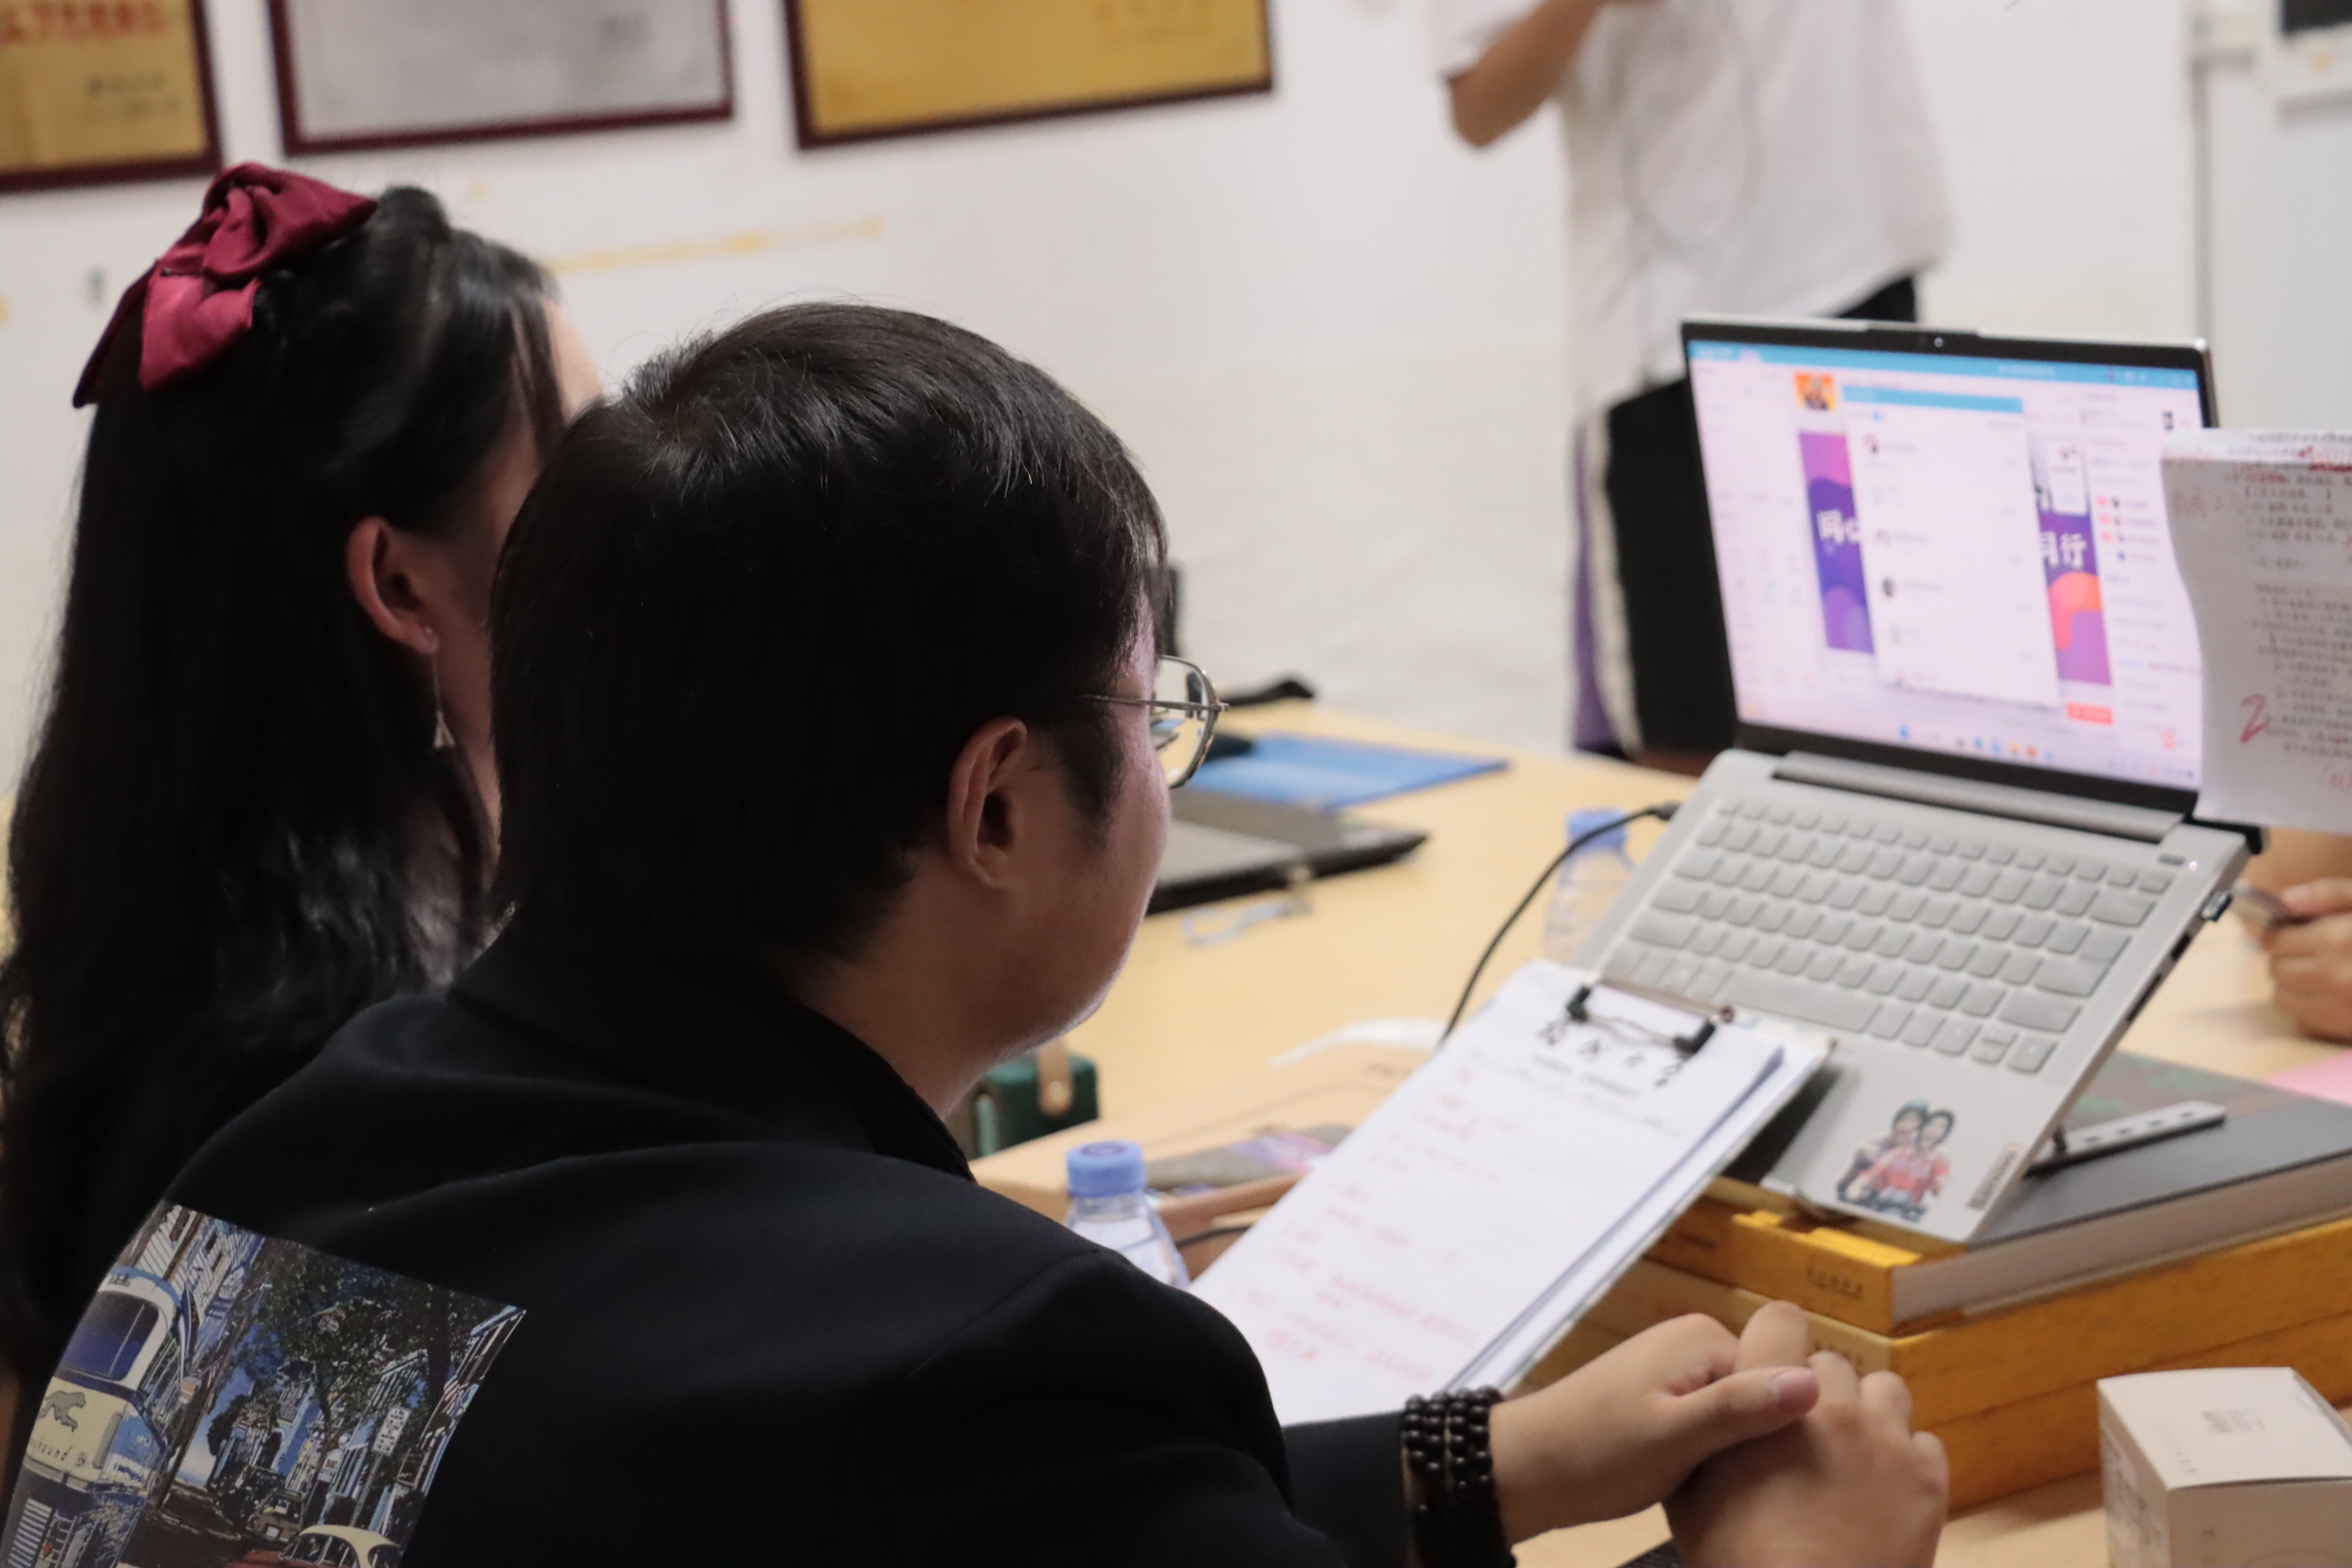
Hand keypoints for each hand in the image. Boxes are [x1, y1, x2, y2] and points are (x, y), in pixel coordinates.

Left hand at [1487, 1305, 1820, 1539]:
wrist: (1526, 1469)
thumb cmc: (1598, 1453)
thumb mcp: (1676, 1437)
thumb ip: (1741, 1408)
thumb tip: (1813, 1380)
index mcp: (1704, 1337)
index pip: (1785, 1378)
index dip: (1785, 1427)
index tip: (1774, 1470)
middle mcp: (1692, 1341)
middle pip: (1763, 1394)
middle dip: (1760, 1438)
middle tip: (1742, 1482)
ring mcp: (1675, 1368)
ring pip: (1738, 1413)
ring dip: (1734, 1449)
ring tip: (1720, 1484)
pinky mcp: (1661, 1397)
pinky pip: (1710, 1422)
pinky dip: (1710, 1452)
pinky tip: (1699, 1481)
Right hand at [1666, 1304, 1946, 1567]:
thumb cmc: (1737, 1556)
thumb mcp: (1689, 1493)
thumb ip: (1705, 1438)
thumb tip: (1709, 1411)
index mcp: (1770, 1395)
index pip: (1781, 1319)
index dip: (1775, 1342)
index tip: (1771, 1372)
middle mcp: (1834, 1403)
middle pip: (1833, 1365)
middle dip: (1818, 1392)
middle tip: (1803, 1438)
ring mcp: (1887, 1439)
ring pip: (1885, 1393)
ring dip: (1867, 1415)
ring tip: (1850, 1457)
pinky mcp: (1927, 1479)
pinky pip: (1923, 1444)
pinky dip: (1904, 1459)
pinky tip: (1881, 1491)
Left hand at [2263, 881, 2351, 1040]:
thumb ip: (2329, 894)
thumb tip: (2286, 900)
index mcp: (2337, 939)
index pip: (2275, 940)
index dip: (2282, 933)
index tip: (2294, 931)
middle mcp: (2334, 976)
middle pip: (2275, 969)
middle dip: (2287, 957)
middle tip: (2310, 951)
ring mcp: (2341, 1007)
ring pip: (2284, 996)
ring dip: (2294, 984)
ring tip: (2322, 971)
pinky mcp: (2347, 1027)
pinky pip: (2304, 1018)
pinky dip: (2309, 1004)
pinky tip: (2333, 991)